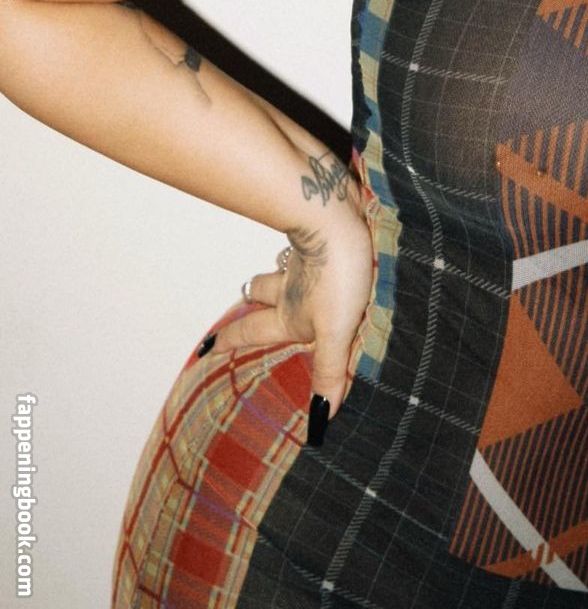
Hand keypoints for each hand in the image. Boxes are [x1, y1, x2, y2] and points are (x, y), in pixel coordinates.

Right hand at [203, 172, 374, 444]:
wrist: (338, 211)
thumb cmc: (337, 271)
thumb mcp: (336, 330)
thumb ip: (329, 370)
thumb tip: (320, 421)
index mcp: (291, 313)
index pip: (251, 331)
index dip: (229, 341)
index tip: (206, 348)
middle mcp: (294, 285)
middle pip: (263, 291)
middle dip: (252, 300)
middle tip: (242, 300)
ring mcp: (309, 256)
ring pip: (285, 264)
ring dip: (280, 270)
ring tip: (281, 271)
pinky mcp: (325, 230)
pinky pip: (312, 240)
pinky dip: (311, 245)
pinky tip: (324, 241)